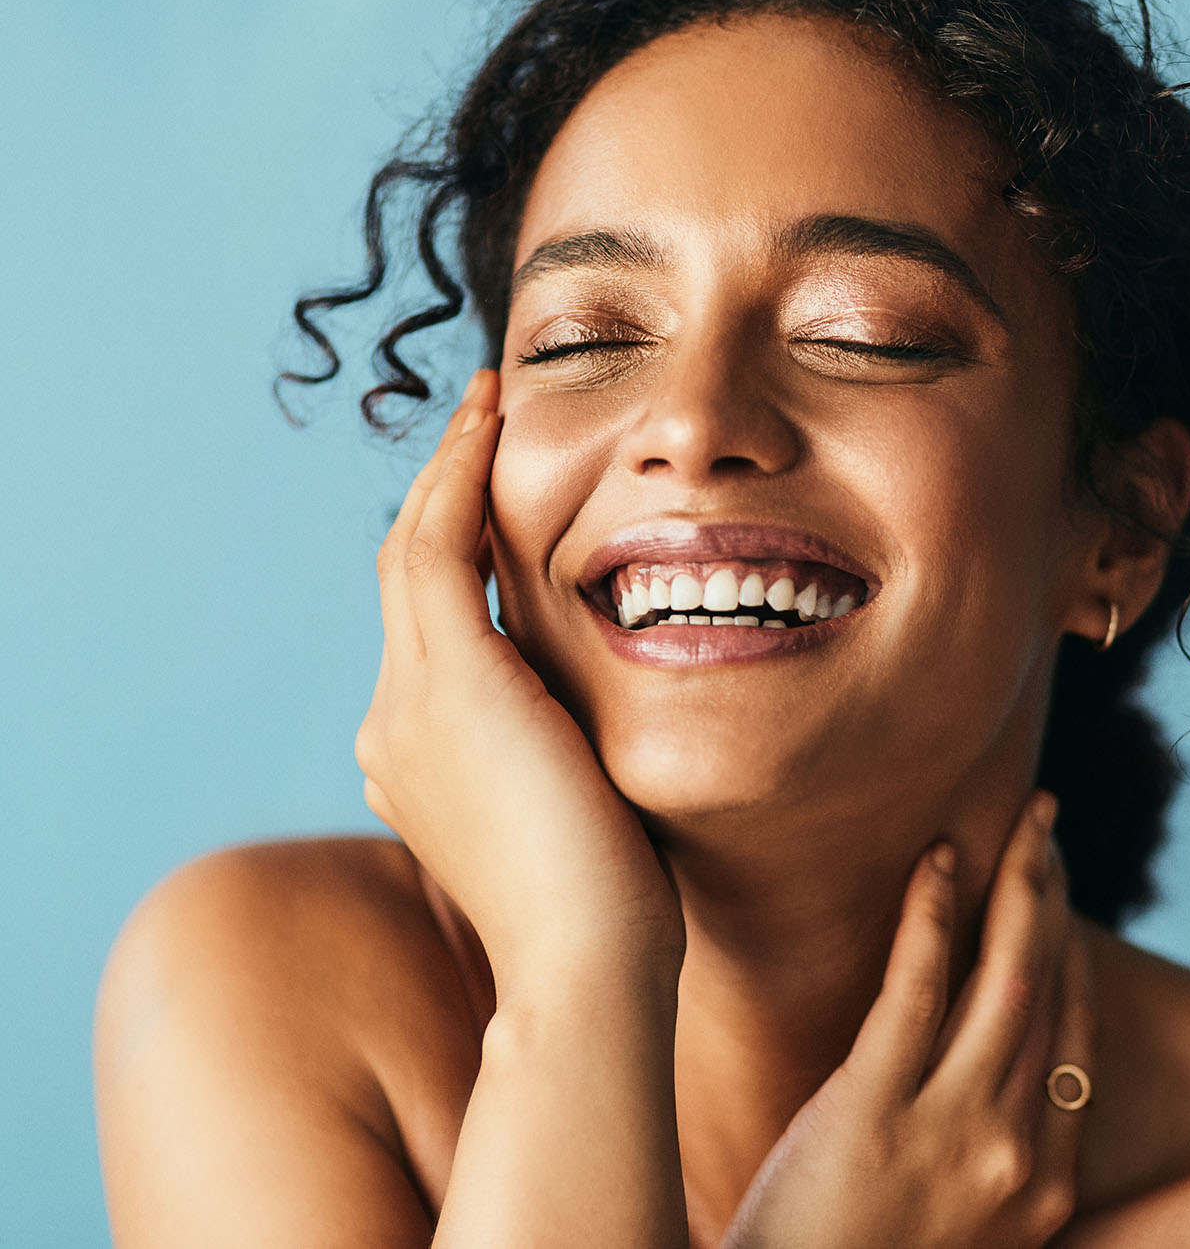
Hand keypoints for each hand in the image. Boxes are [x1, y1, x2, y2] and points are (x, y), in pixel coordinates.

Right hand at [355, 370, 684, 991]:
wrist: (587, 964)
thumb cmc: (615, 909)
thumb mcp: (584, 813)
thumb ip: (573, 756)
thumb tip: (608, 728)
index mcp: (423, 759)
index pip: (434, 631)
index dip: (459, 555)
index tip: (499, 497)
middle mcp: (395, 725)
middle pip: (409, 579)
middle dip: (445, 495)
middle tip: (484, 421)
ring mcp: (409, 703)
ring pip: (414, 552)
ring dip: (451, 469)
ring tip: (487, 405)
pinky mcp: (447, 681)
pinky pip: (437, 548)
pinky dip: (458, 479)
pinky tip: (492, 425)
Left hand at [720, 790, 1094, 1248]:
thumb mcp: (954, 1230)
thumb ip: (983, 1155)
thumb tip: (983, 1069)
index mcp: (1044, 1190)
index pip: (1077, 1043)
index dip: (1072, 958)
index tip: (1060, 898)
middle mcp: (1016, 1156)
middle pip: (1050, 997)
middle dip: (1055, 900)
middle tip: (1046, 827)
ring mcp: (951, 1133)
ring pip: (1005, 981)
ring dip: (1020, 889)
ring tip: (1020, 825)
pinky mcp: (873, 1109)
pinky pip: (915, 989)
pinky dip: (932, 915)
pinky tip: (937, 860)